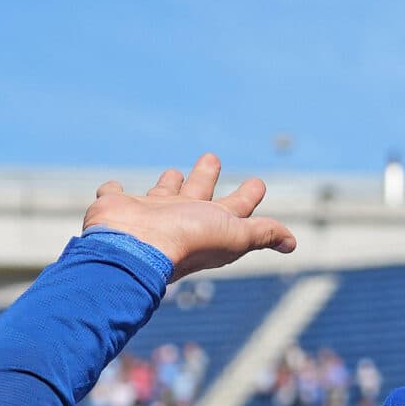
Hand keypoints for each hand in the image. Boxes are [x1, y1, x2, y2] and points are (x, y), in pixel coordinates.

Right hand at [84, 153, 296, 280]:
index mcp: (207, 223)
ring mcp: (148, 212)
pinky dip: (112, 189)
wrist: (132, 248)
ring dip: (168, 183)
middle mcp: (179, 217)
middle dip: (206, 176)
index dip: (249, 194)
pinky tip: (112, 187)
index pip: (236, 206)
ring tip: (173, 173)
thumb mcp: (234, 235)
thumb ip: (262, 234)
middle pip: (198, 192)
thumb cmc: (184, 241)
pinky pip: (113, 193)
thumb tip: (292, 244)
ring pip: (161, 192)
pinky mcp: (118, 205)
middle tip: (211, 157)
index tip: (258, 182)